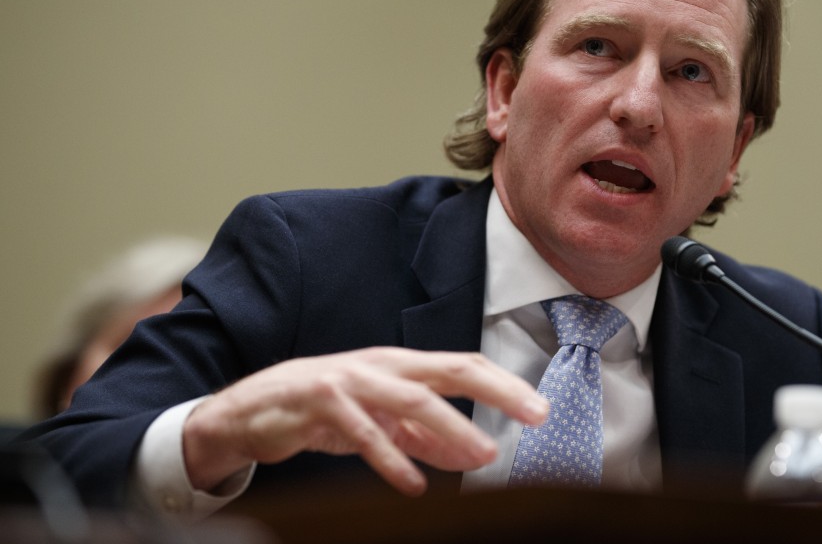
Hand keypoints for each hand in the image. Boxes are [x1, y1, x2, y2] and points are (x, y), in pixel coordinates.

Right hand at [182, 347, 547, 495]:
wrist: (254, 408)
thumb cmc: (327, 409)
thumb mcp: (383, 422)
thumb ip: (429, 439)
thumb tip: (478, 456)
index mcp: (400, 365)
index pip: (463, 366)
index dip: (504, 385)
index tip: (540, 408)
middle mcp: (382, 366)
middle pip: (449, 371)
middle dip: (497, 389)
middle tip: (535, 412)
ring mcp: (352, 382)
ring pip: (411, 400)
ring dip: (452, 427)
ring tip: (484, 454)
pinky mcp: (321, 405)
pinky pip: (362, 433)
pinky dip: (390, 459)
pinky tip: (413, 484)